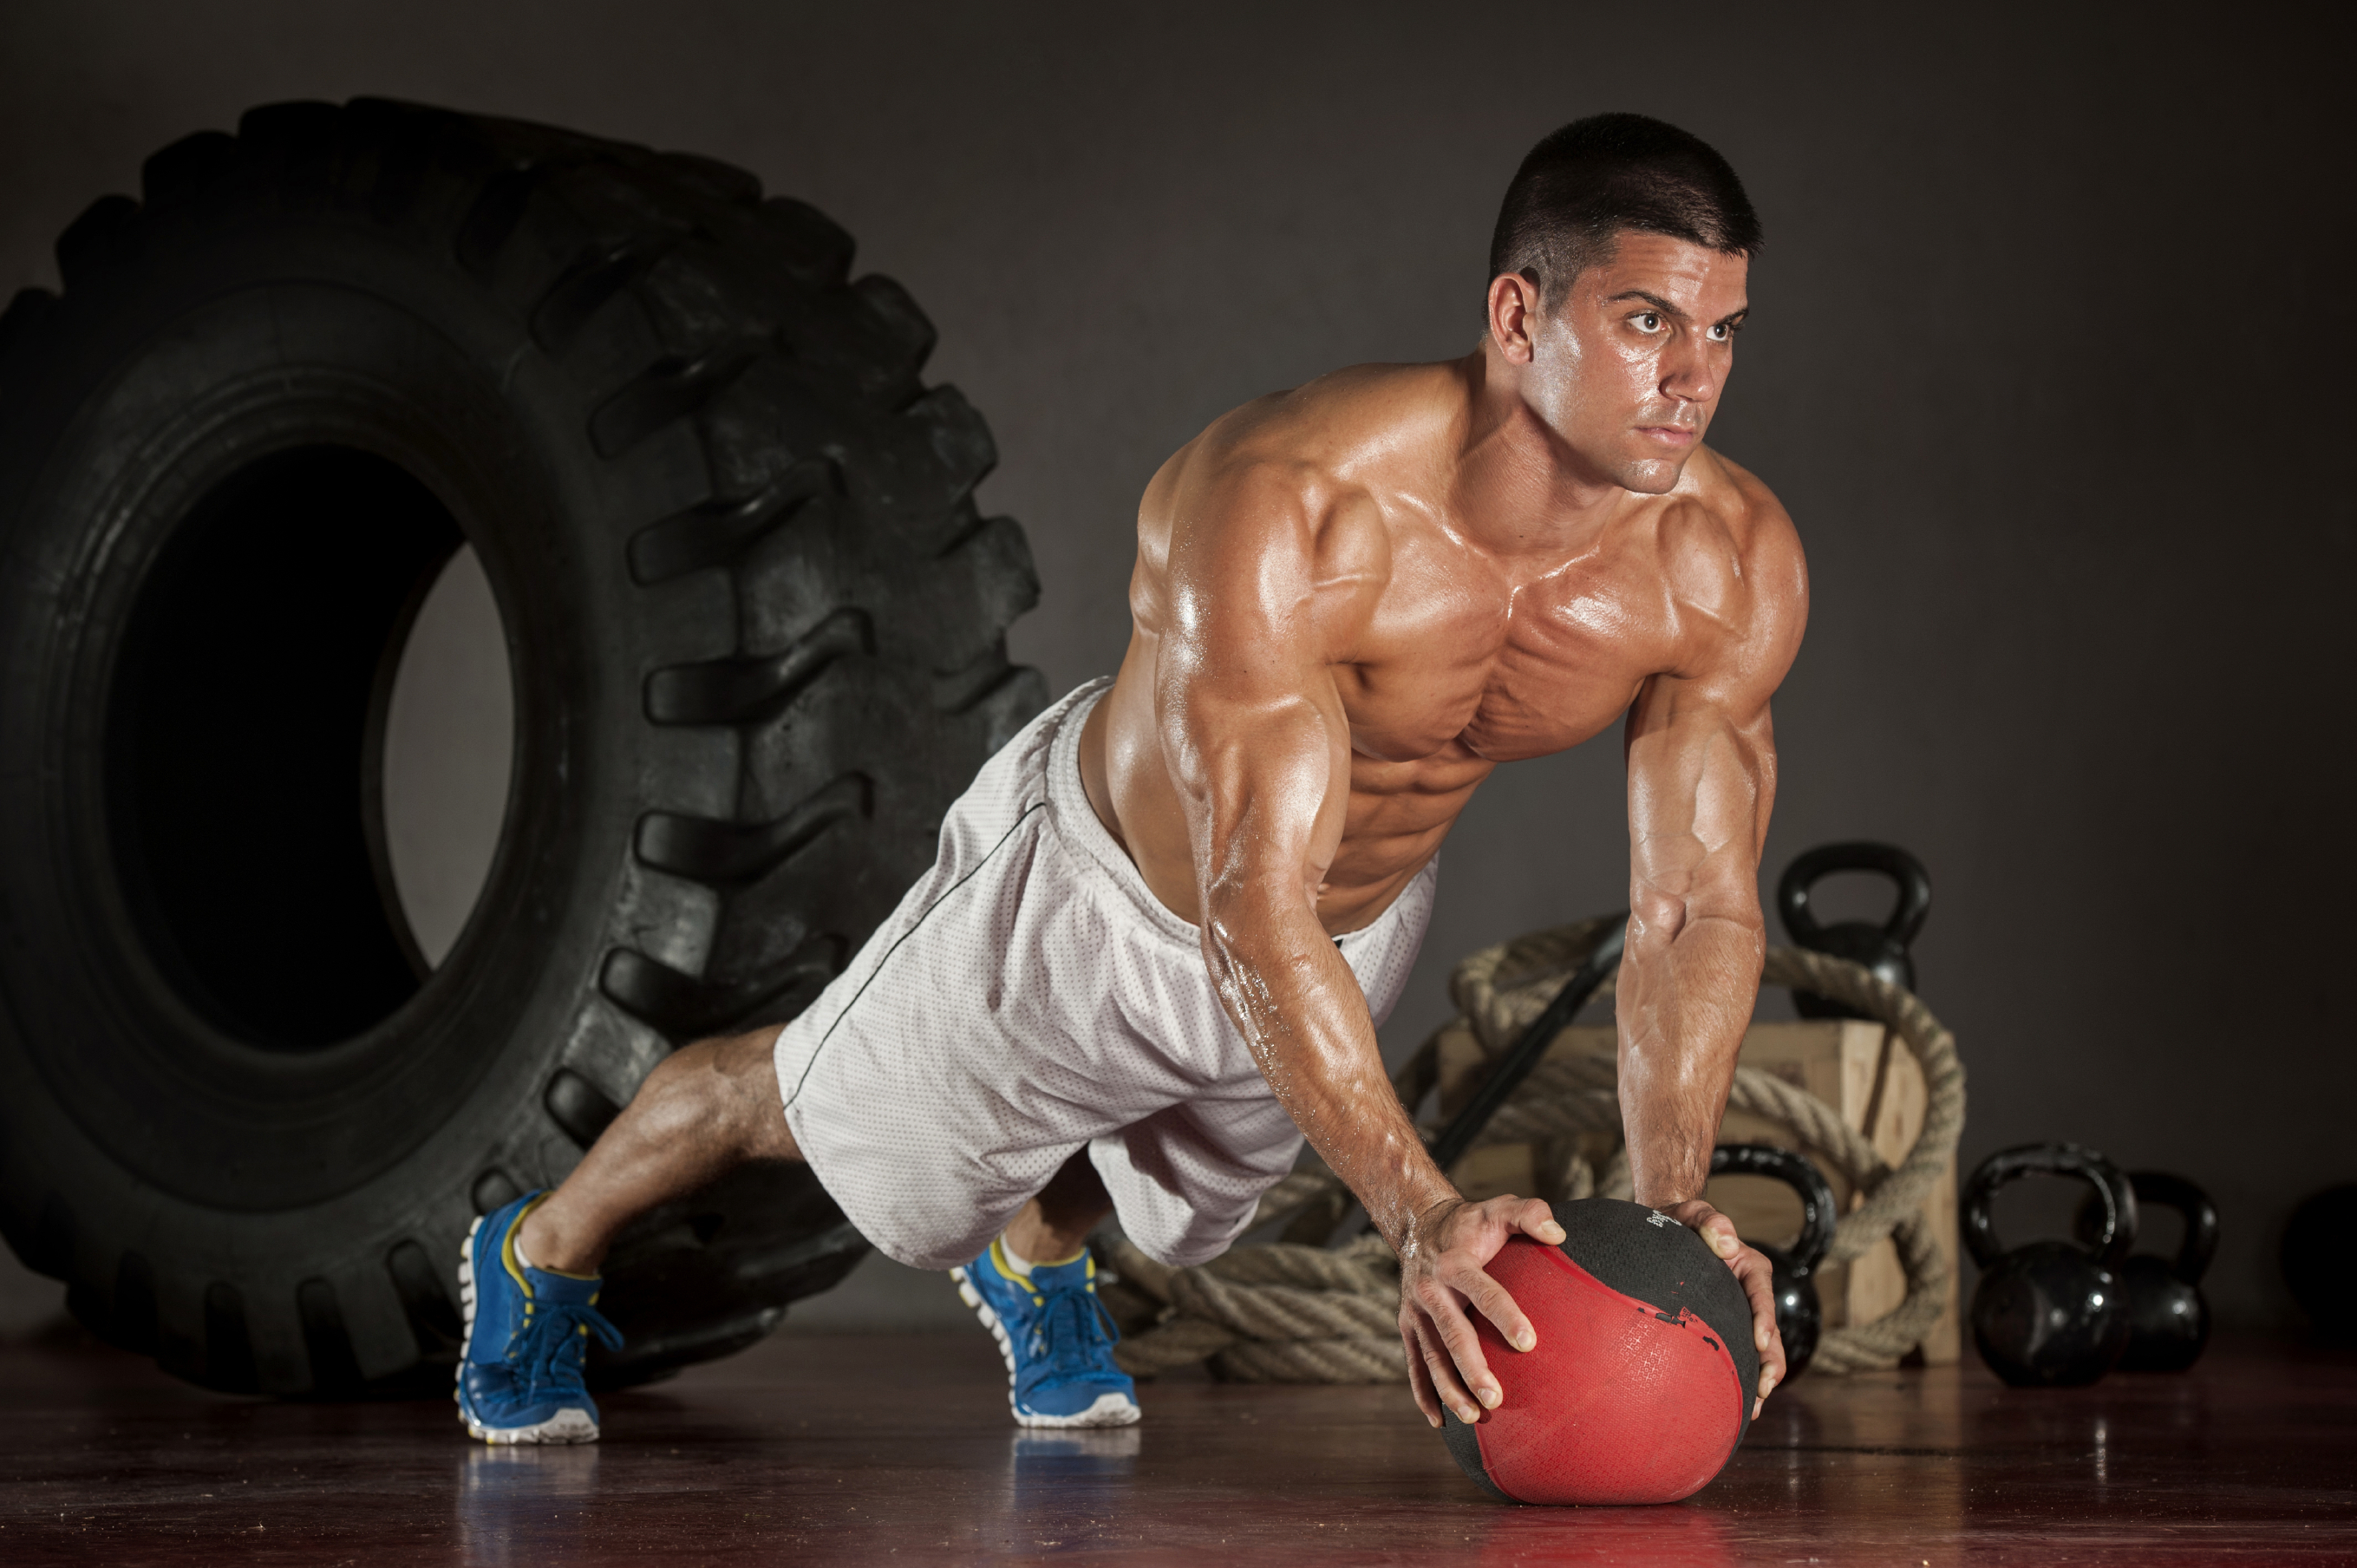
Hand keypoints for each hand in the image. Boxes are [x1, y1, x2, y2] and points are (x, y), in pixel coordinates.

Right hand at [1397, 1193, 1564, 1427]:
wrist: (1418, 1226)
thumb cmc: (1471, 1223)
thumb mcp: (1498, 1208)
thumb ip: (1529, 1213)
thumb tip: (1559, 1233)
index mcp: (1455, 1263)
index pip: (1483, 1291)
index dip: (1505, 1315)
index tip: (1529, 1343)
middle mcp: (1431, 1290)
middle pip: (1452, 1334)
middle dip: (1472, 1368)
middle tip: (1497, 1397)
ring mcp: (1415, 1312)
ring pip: (1430, 1357)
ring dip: (1449, 1389)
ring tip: (1475, 1416)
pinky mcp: (1407, 1327)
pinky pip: (1413, 1365)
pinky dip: (1423, 1394)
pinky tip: (1440, 1422)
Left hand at [1658, 1198, 1785, 1417]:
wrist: (1669, 1228)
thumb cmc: (1682, 1219)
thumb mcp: (1695, 1212)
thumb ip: (1710, 1220)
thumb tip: (1726, 1241)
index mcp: (1751, 1267)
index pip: (1762, 1296)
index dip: (1765, 1321)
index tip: (1761, 1344)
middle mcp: (1751, 1294)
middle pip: (1768, 1332)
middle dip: (1770, 1363)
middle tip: (1764, 1390)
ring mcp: (1740, 1313)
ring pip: (1757, 1352)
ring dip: (1758, 1379)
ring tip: (1751, 1409)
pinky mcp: (1725, 1327)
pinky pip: (1736, 1354)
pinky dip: (1738, 1378)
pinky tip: (1730, 1403)